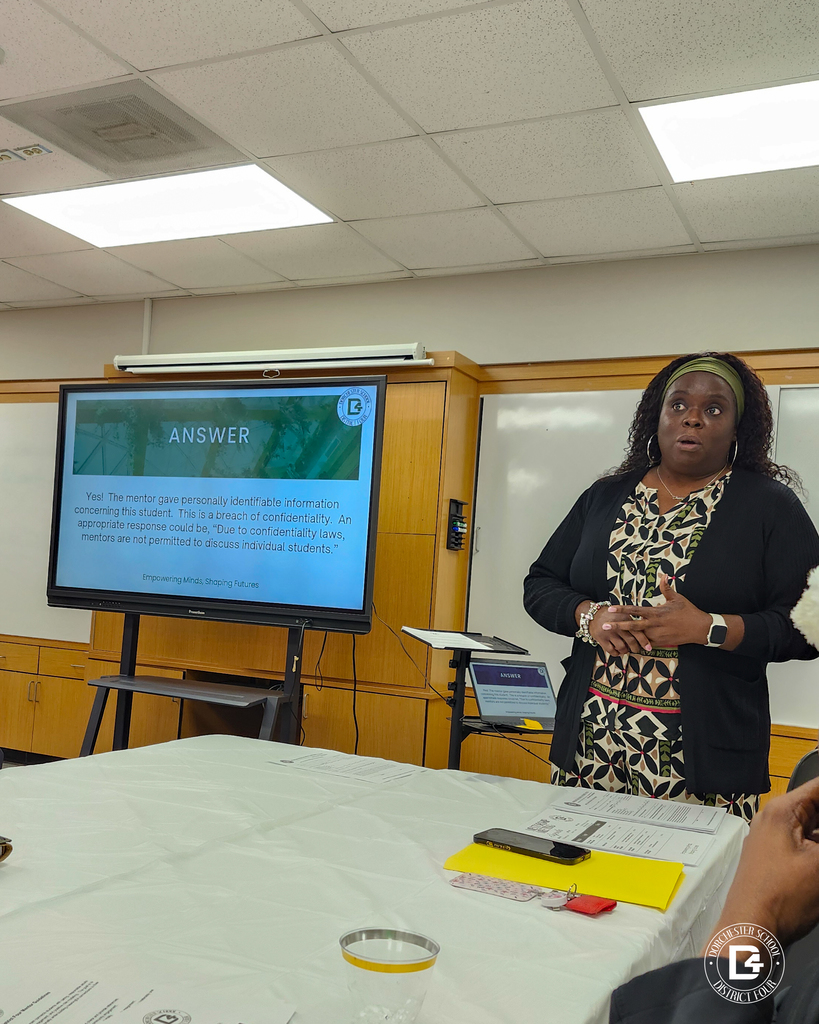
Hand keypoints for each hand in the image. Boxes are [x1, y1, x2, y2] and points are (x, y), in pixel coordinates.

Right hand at [588, 604, 651, 656]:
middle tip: (636, 650)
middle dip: (635, 648)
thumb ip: (632, 622)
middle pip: (631, 642)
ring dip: (626, 651)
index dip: (644, 641)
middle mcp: (617, 626)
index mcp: (625, 618)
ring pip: (622, 648)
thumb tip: (645, 634)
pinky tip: (617, 651)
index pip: (637, 632)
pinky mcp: (601, 639)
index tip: (649, 648)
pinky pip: (612, 651)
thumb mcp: (623, 614)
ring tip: (626, 649)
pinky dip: (616, 653)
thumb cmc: (611, 615)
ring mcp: (609, 633)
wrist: (593, 614)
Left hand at [610, 573, 709, 648]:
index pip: (635, 610)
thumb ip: (666, 588)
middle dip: (618, 626)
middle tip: (605, 626)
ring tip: (613, 638)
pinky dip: (637, 644)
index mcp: (656, 613)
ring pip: (638, 637)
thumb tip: (663, 575)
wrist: (700, 628)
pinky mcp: (661, 643)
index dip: (622, 609)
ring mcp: (657, 635)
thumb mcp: (677, 598)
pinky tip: (627, 645)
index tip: (611, 609)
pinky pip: (646, 644)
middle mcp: (654, 625)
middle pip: (632, 626)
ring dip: (626, 637)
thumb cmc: (688, 611)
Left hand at [705, 777, 818, 948]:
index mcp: (783, 811)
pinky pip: (805, 845)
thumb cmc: (782, 897)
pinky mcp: (775, 859)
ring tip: (818, 865)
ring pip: (812, 829)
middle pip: (816, 808)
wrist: (750, 929)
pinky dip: (817, 849)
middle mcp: (774, 819)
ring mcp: (772, 839)